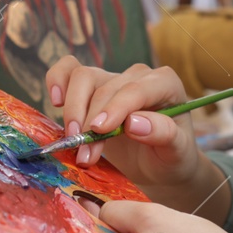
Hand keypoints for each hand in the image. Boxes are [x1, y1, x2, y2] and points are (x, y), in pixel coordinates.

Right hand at [45, 57, 201, 185]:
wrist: (159, 164)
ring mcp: (113, 78)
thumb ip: (163, 133)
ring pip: (83, 76)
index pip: (135, 89)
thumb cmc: (171, 155)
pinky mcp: (93, 85)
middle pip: (105, 86)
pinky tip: (55, 101)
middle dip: (90, 120)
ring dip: (73, 109)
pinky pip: (68, 69)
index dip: (115, 107)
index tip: (99, 130)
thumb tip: (133, 122)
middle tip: (84, 153)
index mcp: (165, 83)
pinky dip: (57, 80)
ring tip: (73, 139)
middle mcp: (138, 75)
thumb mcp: (177, 151)